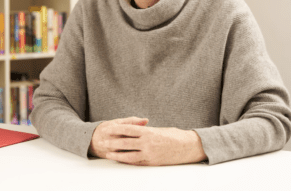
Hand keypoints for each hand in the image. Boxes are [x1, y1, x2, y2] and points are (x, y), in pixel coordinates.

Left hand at [88, 117, 206, 165]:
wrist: (188, 147)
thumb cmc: (174, 135)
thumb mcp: (159, 129)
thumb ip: (146, 130)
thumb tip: (136, 129)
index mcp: (148, 132)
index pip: (128, 129)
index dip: (116, 129)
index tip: (107, 128)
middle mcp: (147, 143)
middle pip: (125, 142)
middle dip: (112, 142)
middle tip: (102, 141)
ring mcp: (149, 154)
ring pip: (128, 155)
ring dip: (117, 155)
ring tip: (108, 154)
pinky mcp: (152, 163)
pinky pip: (137, 162)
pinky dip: (127, 161)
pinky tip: (121, 161)